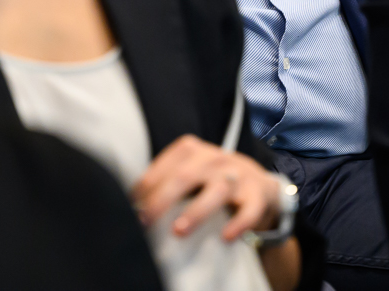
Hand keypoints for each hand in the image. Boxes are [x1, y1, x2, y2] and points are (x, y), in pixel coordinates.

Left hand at [132, 134, 285, 241]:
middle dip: (163, 199)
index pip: (167, 164)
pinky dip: (239, 223)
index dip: (148, 184)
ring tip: (178, 231)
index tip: (130, 206)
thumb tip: (129, 202)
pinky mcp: (257, 195)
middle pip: (187, 176)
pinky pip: (249, 210)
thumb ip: (164, 181)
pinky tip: (226, 237)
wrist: (258, 183)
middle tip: (145, 220)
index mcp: (193, 150)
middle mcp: (215, 158)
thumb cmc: (210, 180)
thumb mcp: (188, 171)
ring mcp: (238, 175)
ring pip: (218, 190)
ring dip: (197, 211)